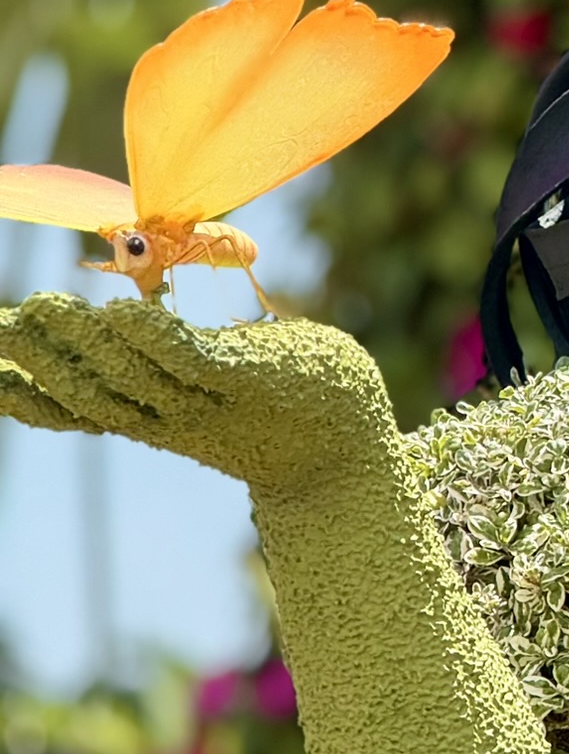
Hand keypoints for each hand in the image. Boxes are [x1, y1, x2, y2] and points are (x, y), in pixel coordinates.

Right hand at [0, 294, 398, 500]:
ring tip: (40, 307)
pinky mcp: (253, 381)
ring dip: (86, 344)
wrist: (352, 446)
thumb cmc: (282, 398)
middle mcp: (174, 419)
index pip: (77, 410)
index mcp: (155, 420)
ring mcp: (214, 404)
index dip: (24, 395)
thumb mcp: (214, 377)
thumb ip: (169, 354)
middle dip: (41, 360)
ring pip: (136, 377)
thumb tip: (124, 312)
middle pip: (93, 392)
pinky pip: (196, 362)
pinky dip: (157, 340)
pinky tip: (122, 313)